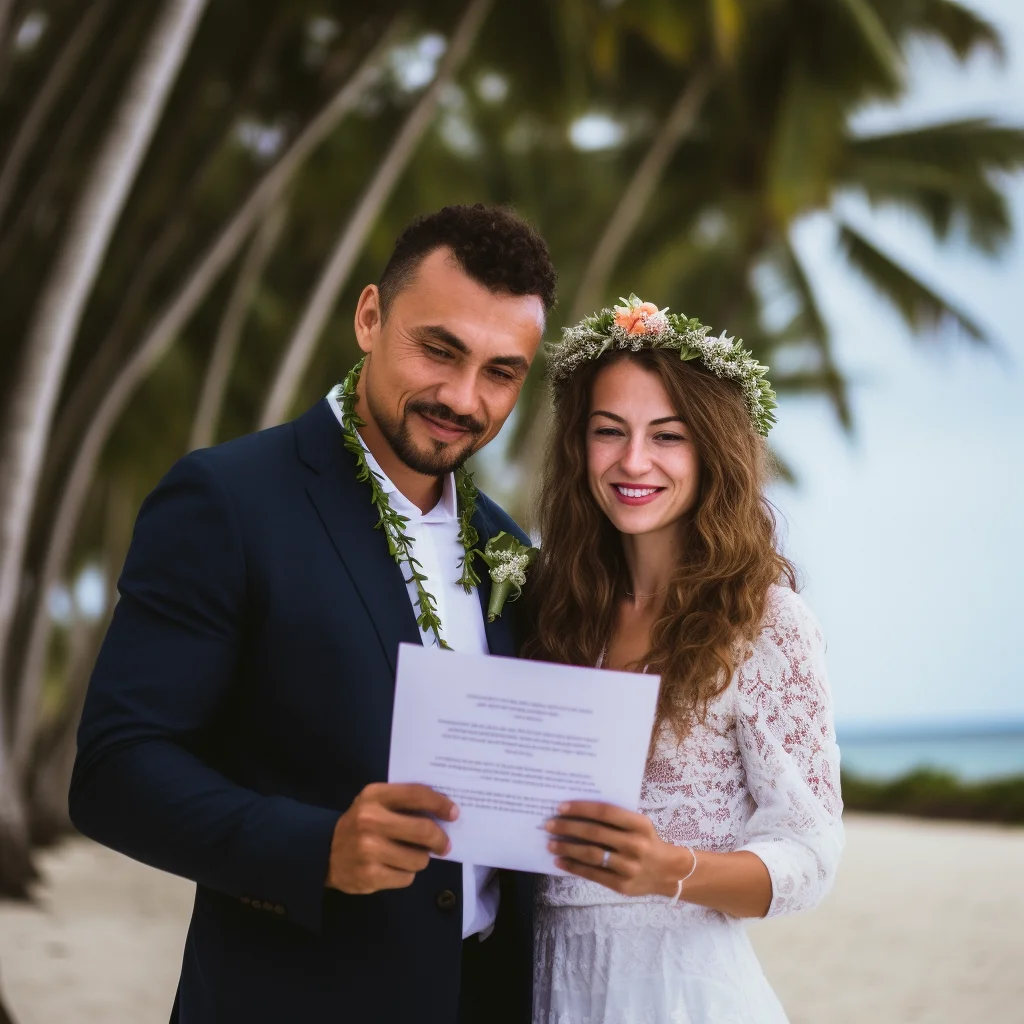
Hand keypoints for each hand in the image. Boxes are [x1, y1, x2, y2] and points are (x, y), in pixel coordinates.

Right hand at [326, 783, 456, 894]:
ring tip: (409, 856)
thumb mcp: (374, 803)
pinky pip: (406, 878)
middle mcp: (370, 820)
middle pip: (423, 830)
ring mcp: (369, 850)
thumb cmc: (359, 824)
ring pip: (418, 859)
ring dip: (420, 860)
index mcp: (374, 795)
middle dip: (440, 839)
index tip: (453, 813)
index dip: (440, 804)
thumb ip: (402, 802)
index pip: (417, 795)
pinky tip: (393, 868)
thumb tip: (443, 811)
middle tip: (444, 845)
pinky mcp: (369, 875)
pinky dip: (406, 875)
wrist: (323, 853)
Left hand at [545, 800, 691, 898]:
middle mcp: (636, 845)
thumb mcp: (639, 825)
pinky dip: (574, 867)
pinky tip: (560, 861)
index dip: (581, 808)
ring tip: (551, 843)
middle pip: (595, 833)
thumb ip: (615, 819)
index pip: (605, 812)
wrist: (669, 872)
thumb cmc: (647, 841)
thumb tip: (577, 812)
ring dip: (567, 848)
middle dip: (568, 828)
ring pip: (592, 855)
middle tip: (549, 825)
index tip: (561, 807)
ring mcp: (629, 867)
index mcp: (640, 824)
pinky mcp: (622, 885)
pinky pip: (593, 874)